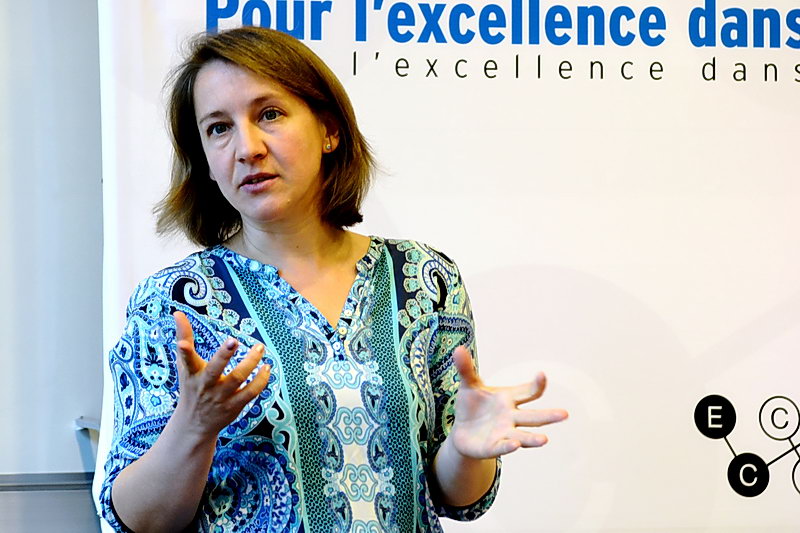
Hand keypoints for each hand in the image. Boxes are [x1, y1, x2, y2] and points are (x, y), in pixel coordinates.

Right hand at [171, 311, 270, 439]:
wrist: (194, 424)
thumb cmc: (190, 387)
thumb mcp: (184, 364)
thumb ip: (183, 337)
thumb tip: (177, 313)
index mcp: (192, 373)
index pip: (186, 360)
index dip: (184, 352)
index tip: (182, 344)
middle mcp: (206, 385)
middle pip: (215, 370)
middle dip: (223, 356)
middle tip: (233, 340)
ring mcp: (220, 397)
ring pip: (237, 378)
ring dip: (250, 363)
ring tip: (259, 348)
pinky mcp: (234, 406)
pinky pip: (251, 392)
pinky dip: (261, 380)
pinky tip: (267, 368)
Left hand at [449, 346, 567, 458]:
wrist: (462, 432)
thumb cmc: (472, 406)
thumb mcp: (468, 385)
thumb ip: (466, 369)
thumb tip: (458, 349)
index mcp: (509, 399)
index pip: (528, 392)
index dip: (537, 384)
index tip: (542, 374)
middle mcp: (512, 417)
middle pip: (533, 417)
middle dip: (548, 415)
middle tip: (565, 414)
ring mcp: (504, 433)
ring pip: (523, 437)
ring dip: (533, 438)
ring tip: (545, 440)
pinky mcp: (492, 448)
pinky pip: (502, 447)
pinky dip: (508, 446)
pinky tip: (515, 445)